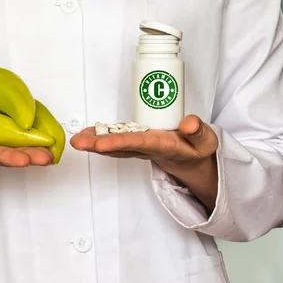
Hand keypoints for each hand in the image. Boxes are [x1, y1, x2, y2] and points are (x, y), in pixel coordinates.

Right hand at [0, 131, 53, 189]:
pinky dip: (29, 128)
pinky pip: (13, 128)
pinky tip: (44, 127)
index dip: (7, 157)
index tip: (23, 161)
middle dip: (29, 155)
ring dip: (33, 146)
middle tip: (47, 158)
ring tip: (51, 148)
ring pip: (15, 142)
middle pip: (10, 152)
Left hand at [70, 115, 218, 209]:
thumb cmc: (197, 148)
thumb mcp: (206, 142)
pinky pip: (115, 139)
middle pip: (119, 147)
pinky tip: (85, 134)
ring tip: (76, 139)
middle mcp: (146, 148)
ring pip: (113, 144)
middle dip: (97, 145)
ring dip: (94, 142)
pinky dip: (99, 136)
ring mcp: (138, 145)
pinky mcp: (135, 140)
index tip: (101, 144)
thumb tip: (189, 123)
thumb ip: (199, 132)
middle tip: (78, 143)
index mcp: (163, 147)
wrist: (192, 158)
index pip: (139, 144)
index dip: (119, 144)